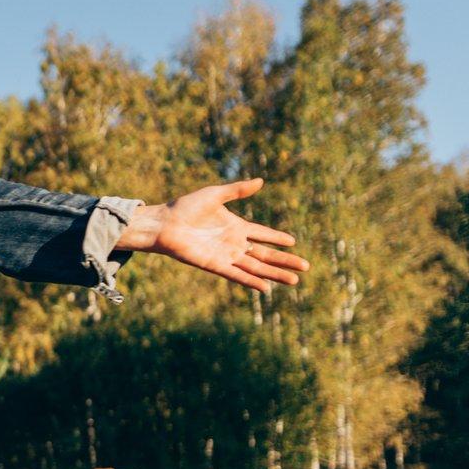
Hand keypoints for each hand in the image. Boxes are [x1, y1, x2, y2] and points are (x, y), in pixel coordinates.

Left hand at [128, 177, 309, 292]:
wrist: (164, 223)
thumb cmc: (185, 208)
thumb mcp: (215, 195)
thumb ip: (238, 190)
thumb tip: (261, 181)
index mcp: (235, 226)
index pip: (262, 234)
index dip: (277, 238)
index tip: (294, 242)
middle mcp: (233, 243)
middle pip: (264, 255)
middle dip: (284, 261)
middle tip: (305, 268)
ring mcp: (225, 255)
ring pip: (255, 268)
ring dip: (274, 274)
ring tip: (294, 280)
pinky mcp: (214, 265)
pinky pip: (236, 275)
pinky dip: (250, 281)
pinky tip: (265, 288)